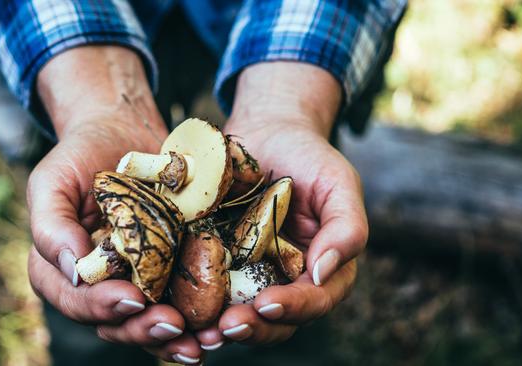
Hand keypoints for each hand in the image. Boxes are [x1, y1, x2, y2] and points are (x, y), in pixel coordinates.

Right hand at [26, 46, 202, 363]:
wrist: (123, 133)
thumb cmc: (80, 155)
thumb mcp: (52, 181)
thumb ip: (51, 225)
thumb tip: (74, 269)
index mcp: (60, 269)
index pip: (74, 299)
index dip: (101, 306)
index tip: (133, 299)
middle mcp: (95, 283)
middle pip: (113, 322)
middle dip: (143, 329)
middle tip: (174, 326)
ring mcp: (132, 280)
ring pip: (147, 322)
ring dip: (172, 339)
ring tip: (200, 342)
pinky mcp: (164, 271)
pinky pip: (176, 302)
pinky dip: (194, 320)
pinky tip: (215, 327)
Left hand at [196, 62, 366, 346]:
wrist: (266, 132)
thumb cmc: (308, 156)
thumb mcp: (337, 183)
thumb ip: (346, 227)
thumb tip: (324, 272)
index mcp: (319, 269)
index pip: (315, 300)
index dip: (295, 308)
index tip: (268, 304)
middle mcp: (284, 279)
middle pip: (275, 321)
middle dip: (253, 328)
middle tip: (226, 327)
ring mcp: (248, 274)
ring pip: (238, 314)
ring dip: (220, 328)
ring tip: (200, 332)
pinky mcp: (215, 261)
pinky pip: (204, 290)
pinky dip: (193, 305)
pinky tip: (175, 308)